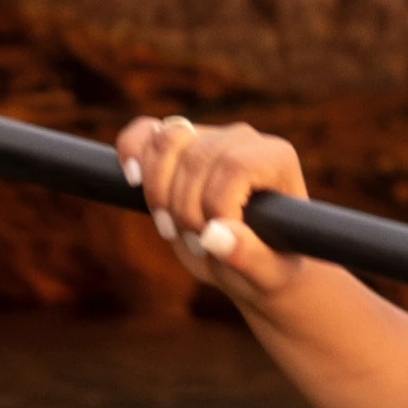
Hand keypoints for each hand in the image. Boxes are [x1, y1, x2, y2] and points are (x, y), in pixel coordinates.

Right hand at [115, 112, 306, 299]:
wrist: (254, 262)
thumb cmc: (271, 268)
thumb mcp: (268, 274)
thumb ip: (248, 256)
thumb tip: (215, 235)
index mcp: (276, 159)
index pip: (233, 166)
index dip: (213, 206)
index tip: (215, 242)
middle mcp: (244, 139)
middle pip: (194, 158)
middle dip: (185, 211)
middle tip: (199, 244)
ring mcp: (209, 137)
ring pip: (165, 141)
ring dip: (158, 194)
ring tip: (175, 228)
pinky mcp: (179, 145)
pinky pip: (145, 132)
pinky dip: (131, 151)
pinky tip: (132, 181)